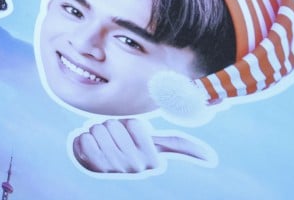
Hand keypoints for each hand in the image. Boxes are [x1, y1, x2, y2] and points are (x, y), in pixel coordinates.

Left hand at [71, 118, 214, 173]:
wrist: (103, 168)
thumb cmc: (131, 152)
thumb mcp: (156, 148)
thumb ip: (180, 146)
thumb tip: (210, 158)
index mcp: (152, 160)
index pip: (134, 125)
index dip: (130, 126)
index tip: (132, 138)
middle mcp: (134, 167)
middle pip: (114, 125)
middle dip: (111, 127)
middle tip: (114, 140)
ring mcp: (112, 168)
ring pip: (98, 130)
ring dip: (96, 132)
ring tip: (103, 143)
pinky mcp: (90, 166)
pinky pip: (83, 138)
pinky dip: (83, 138)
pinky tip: (91, 147)